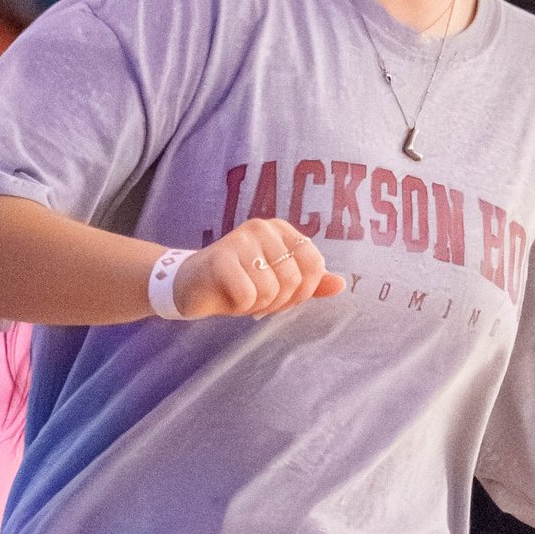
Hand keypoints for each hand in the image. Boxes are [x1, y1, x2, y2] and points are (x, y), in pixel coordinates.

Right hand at [166, 220, 345, 318]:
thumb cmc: (239, 283)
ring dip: (259, 305)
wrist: (193, 285)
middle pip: (295, 280)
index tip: (282, 295)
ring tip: (243, 296)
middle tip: (259, 299)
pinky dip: (241, 306)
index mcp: (282, 230)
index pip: (315, 265)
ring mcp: (240, 239)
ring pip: (272, 289)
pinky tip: (229, 296)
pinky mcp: (220, 257)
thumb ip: (310, 283)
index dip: (303, 291)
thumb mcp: (279, 284)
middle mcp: (263, 227)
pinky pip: (248, 295)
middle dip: (279, 302)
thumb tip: (341, 284)